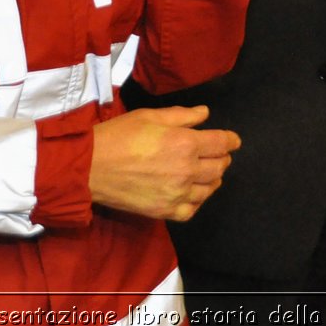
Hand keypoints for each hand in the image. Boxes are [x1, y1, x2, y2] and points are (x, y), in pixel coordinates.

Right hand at [89, 106, 240, 221]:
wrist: (90, 167)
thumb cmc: (118, 136)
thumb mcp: (150, 116)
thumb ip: (182, 116)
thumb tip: (205, 114)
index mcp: (185, 143)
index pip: (221, 143)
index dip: (231, 140)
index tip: (234, 141)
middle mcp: (186, 170)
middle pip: (218, 166)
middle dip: (222, 158)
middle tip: (219, 154)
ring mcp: (177, 194)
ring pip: (208, 189)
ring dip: (213, 179)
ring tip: (208, 174)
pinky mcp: (165, 211)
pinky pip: (192, 210)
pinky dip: (197, 201)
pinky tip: (193, 194)